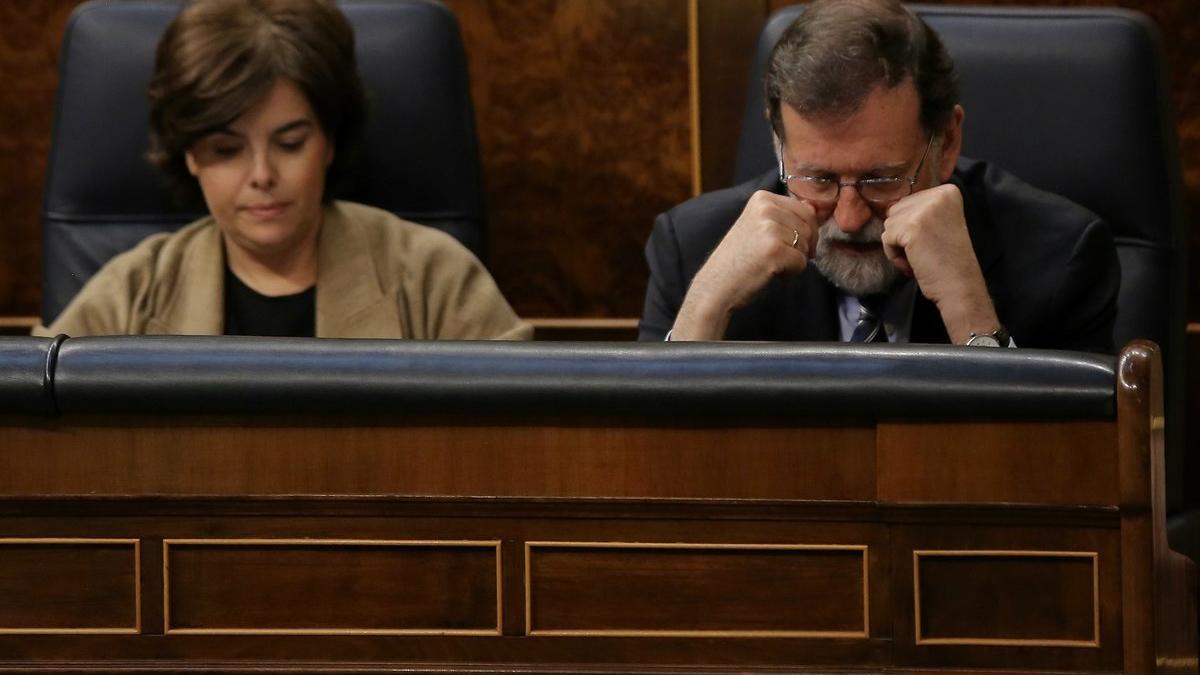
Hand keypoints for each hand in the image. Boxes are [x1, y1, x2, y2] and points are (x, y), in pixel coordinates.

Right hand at [672, 190, 817, 339]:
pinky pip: (801, 263)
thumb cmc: (740, 259)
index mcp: (762, 198)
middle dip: (800, 246)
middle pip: (810, 227)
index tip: (780, 243)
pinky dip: (790, 273)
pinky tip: (768, 271)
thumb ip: (785, 215)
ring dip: (793, 260)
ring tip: (767, 263)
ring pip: (806, 246)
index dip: (802, 231)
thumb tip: (815, 209)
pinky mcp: (774, 250)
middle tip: (773, 256)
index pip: (806, 210)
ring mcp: (769, 228)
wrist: (716, 286)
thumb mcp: (759, 226)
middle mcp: (766, 208)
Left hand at [883, 184, 999, 342]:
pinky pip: (886, 238)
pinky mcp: (911, 226)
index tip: (932, 240)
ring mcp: (925, 209)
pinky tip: (914, 262)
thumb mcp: (939, 223)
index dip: (912, 225)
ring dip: (898, 245)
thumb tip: (889, 206)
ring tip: (921, 256)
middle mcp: (938, 194)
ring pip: (889, 224)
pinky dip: (894, 255)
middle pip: (896, 210)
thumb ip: (920, 209)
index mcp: (948, 191)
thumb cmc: (947, 260)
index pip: (908, 201)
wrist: (959, 285)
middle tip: (925, 250)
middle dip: (903, 234)